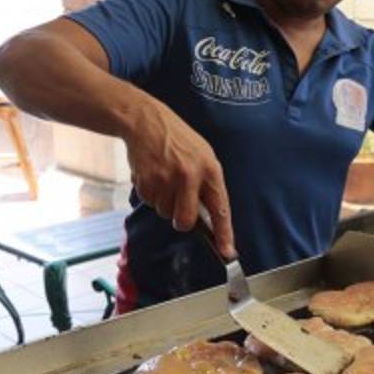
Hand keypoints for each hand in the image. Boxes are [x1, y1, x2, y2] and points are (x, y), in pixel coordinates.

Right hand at [122, 99, 235, 258]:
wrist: (145, 121)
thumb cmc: (178, 140)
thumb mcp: (203, 155)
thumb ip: (207, 184)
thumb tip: (209, 217)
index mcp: (209, 169)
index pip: (220, 208)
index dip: (224, 233)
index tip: (227, 252)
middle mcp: (189, 176)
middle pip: (185, 220)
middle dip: (181, 221)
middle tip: (179, 205)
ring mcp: (165, 180)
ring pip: (165, 213)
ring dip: (165, 202)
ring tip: (165, 178)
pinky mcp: (145, 182)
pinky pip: (150, 203)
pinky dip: (151, 194)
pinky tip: (153, 175)